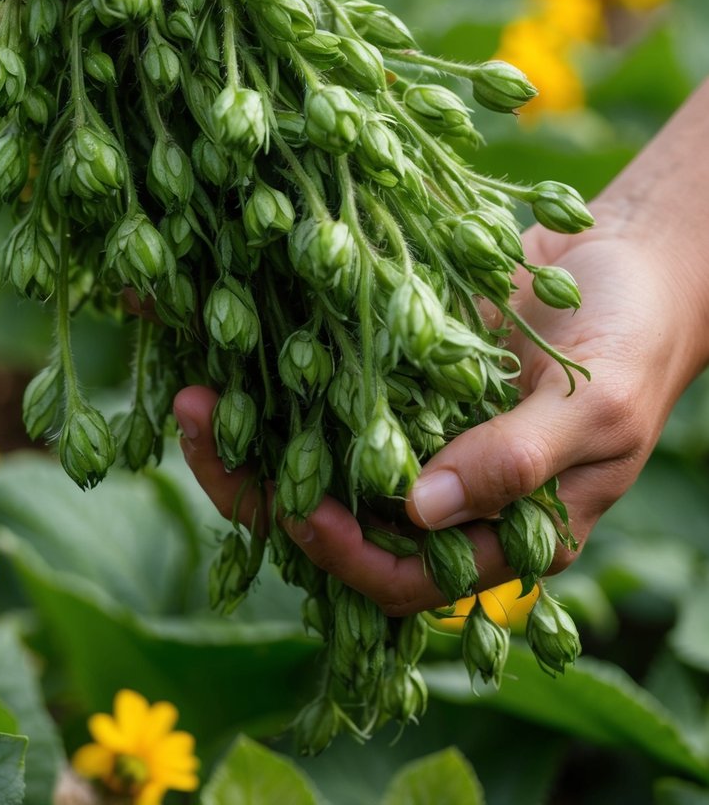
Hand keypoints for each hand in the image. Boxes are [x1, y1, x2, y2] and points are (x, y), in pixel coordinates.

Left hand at [174, 197, 707, 615]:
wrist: (633, 254)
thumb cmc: (638, 342)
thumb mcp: (595, 410)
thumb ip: (517, 462)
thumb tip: (419, 507)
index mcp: (493, 528)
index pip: (401, 575)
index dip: (345, 554)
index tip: (299, 509)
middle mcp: (437, 485)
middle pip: (334, 514)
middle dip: (260, 483)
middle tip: (196, 424)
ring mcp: (409, 422)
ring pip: (314, 445)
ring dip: (252, 422)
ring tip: (192, 382)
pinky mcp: (391, 362)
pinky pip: (326, 372)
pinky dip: (277, 356)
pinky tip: (225, 323)